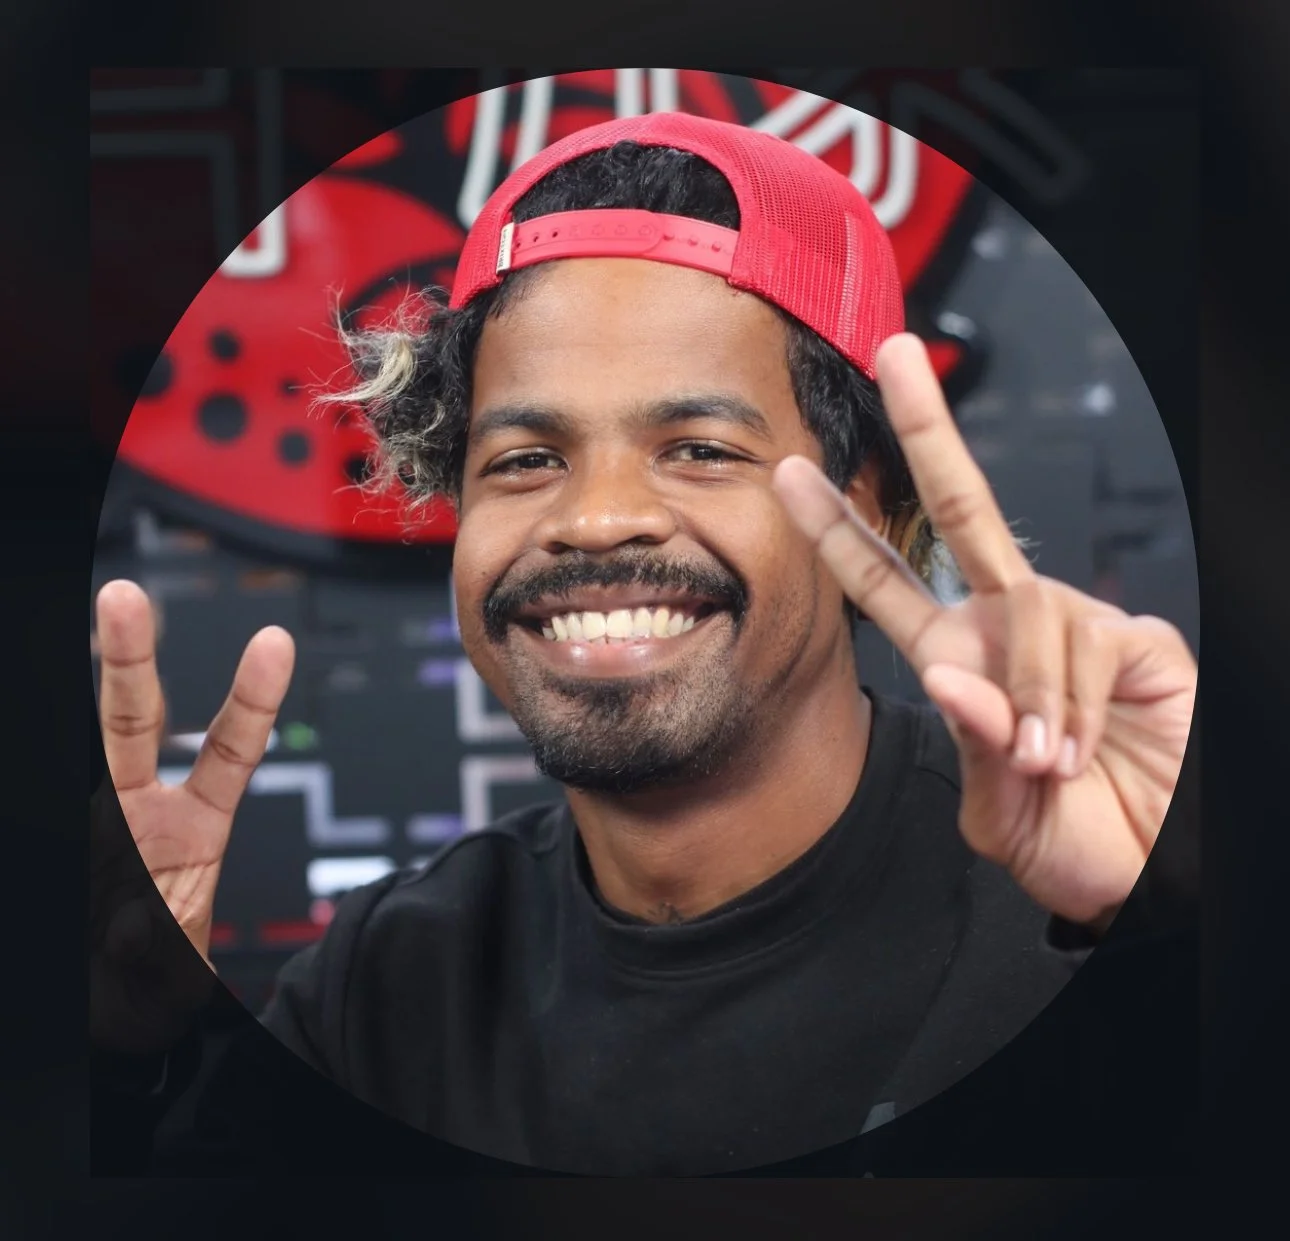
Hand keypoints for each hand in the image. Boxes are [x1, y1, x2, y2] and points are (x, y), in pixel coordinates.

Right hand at [92, 580, 294, 1052]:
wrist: (106, 1017)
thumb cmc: (150, 987)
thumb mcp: (171, 984)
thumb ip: (159, 958)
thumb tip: (135, 926)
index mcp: (193, 830)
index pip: (229, 750)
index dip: (252, 698)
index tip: (273, 643)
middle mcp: (138, 812)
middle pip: (135, 721)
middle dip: (128, 658)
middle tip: (124, 598)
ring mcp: (94, 819)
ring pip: (91, 740)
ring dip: (82, 688)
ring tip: (72, 628)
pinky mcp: (64, 838)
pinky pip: (58, 803)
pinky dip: (56, 777)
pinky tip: (57, 744)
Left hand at [773, 334, 1196, 926]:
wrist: (1148, 868)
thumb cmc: (1071, 838)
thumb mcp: (1000, 810)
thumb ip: (974, 743)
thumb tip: (951, 673)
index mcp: (957, 660)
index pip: (887, 581)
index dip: (837, 529)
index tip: (790, 474)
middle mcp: (1008, 629)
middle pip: (963, 511)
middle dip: (928, 430)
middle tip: (896, 358)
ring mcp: (1074, 626)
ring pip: (1030, 613)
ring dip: (1033, 698)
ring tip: (1049, 763)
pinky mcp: (1137, 638)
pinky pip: (1088, 646)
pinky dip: (1075, 706)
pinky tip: (1081, 744)